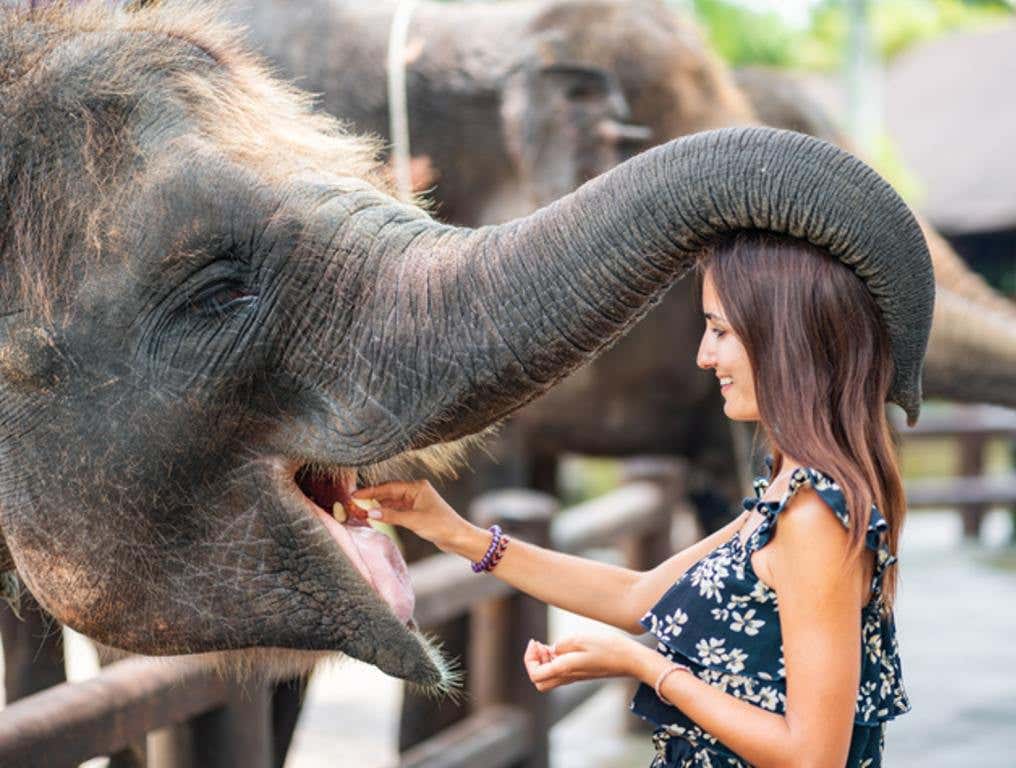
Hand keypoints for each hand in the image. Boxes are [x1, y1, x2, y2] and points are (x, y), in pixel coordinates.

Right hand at [352, 480, 470, 552]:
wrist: (458, 537)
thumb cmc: (441, 525)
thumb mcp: (413, 520)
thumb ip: (391, 516)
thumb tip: (370, 513)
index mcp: (417, 487)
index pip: (389, 487)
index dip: (371, 491)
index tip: (355, 495)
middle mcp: (416, 491)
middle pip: (389, 492)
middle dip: (372, 498)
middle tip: (354, 502)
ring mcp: (416, 502)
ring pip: (392, 502)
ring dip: (378, 506)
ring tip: (360, 510)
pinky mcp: (416, 512)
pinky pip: (397, 510)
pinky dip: (386, 513)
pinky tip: (375, 516)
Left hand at [523, 634, 641, 691]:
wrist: (630, 660)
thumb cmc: (608, 648)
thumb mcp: (580, 639)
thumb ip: (561, 645)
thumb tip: (553, 649)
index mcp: (565, 669)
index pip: (535, 674)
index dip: (529, 659)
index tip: (535, 642)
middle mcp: (568, 677)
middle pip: (539, 681)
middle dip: (533, 663)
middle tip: (539, 646)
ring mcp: (575, 677)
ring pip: (548, 678)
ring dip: (543, 662)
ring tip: (549, 644)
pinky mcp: (581, 673)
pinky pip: (560, 672)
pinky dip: (554, 661)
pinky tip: (561, 647)